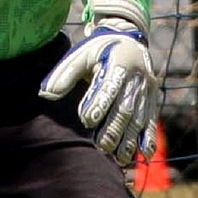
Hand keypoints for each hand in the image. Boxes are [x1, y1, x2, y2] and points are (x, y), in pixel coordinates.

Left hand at [40, 18, 156, 165]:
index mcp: (119, 62)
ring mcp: (147, 89)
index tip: (86, 121)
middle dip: (113, 128)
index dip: (99, 103)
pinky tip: (144, 155)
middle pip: (125, 107)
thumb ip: (65, 74)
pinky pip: (151, 120)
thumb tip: (46, 94)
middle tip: (101, 147)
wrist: (129, 38)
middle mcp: (137, 77)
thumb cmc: (99, 49)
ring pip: (139, 117)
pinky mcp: (151, 99)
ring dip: (129, 139)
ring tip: (118, 158)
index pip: (109, 86)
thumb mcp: (81, 53)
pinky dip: (148, 138)